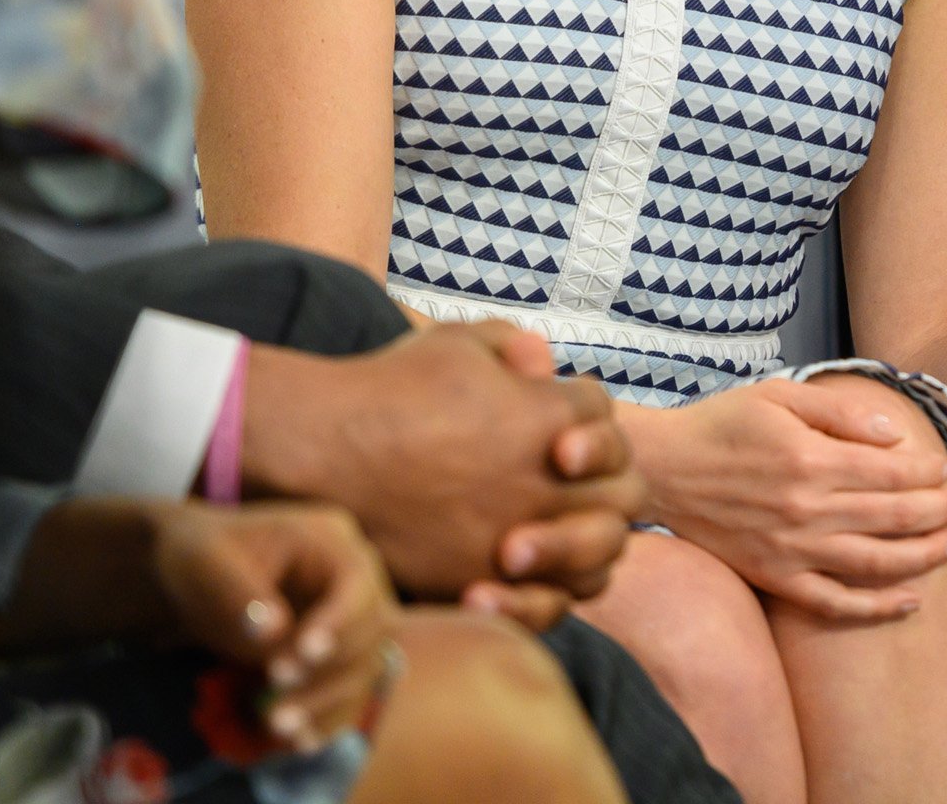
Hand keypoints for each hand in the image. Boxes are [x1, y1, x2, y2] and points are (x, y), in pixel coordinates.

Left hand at [149, 500, 398, 751]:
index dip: (340, 622)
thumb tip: (274, 634)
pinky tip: (298, 743)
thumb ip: (239, 595)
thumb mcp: (207, 564)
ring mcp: (353, 623)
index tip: (303, 657)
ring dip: (326, 704)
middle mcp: (356, 582)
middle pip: (371, 631)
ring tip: (276, 726)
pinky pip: (350, 694)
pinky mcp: (340, 659)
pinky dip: (328, 720)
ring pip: (365, 669)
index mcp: (333, 541)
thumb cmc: (202, 558)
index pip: (357, 584)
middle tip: (275, 693)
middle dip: (328, 671)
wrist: (197, 581)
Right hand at [244, 322, 646, 625]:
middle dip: (606, 480)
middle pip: (626, 490)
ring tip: (550, 526)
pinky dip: (550, 592)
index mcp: (550, 416)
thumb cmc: (386, 390)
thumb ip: (513, 345)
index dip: (578, 412)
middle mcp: (548, 482)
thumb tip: (546, 366)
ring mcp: (520, 536)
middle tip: (564, 478)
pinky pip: (550, 603)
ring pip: (602, 553)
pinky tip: (519, 569)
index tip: (543, 417)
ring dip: (590, 540)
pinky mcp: (484, 581)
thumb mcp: (456, 343)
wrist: (319, 452)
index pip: (600, 414)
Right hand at [624, 375, 946, 622]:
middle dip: (937, 512)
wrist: (662, 468)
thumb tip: (892, 433)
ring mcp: (791, 549)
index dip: (926, 472)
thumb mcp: (780, 396)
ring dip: (922, 556)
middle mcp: (806, 509)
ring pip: (874, 563)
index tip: (944, 470)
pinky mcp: (775, 577)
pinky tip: (910, 600)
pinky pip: (834, 602)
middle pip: (892, 516)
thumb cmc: (722, 424)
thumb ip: (838, 412)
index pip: (889, 472)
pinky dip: (876, 607)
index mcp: (810, 460)